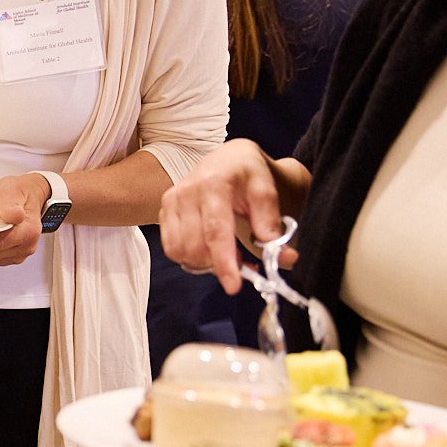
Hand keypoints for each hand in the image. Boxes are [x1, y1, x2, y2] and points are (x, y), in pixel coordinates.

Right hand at [158, 140, 291, 294]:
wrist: (225, 159)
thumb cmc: (247, 174)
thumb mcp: (266, 190)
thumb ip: (271, 223)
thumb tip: (284, 257)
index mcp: (214, 183)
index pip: (215, 231)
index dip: (224, 262)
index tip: (234, 286)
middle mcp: (186, 192)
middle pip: (195, 246)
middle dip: (219, 264)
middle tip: (242, 262)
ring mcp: (170, 202)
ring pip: (180, 251)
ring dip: (204, 262)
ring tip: (225, 253)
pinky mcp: (163, 212)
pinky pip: (172, 248)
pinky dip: (190, 257)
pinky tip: (208, 248)